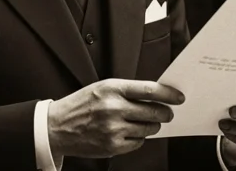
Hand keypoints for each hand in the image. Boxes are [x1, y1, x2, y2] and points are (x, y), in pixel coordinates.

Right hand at [47, 78, 184, 157]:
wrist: (56, 127)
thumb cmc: (83, 104)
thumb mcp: (103, 88)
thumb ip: (128, 90)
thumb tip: (157, 96)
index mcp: (113, 88)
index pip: (149, 90)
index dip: (168, 94)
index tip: (179, 98)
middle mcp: (113, 108)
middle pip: (154, 112)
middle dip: (165, 113)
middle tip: (168, 114)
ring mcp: (113, 129)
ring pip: (149, 129)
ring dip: (151, 126)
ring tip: (143, 122)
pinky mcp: (112, 146)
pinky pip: (138, 143)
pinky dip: (138, 138)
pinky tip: (128, 132)